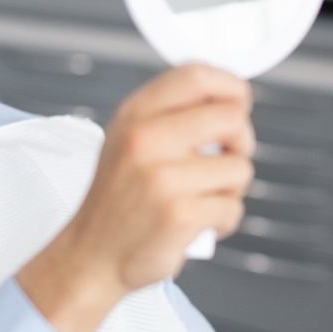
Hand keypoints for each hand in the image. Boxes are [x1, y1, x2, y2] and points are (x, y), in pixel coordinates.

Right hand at [17, 65, 254, 331]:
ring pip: (239, 167)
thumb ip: (168, 115)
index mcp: (134, 115)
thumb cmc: (117, 200)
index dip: (231, 87)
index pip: (196, 76)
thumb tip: (227, 100)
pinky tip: (198, 224)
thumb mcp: (127, 140)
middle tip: (226, 158)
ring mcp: (162, 177)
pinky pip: (232, 207)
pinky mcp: (180, 214)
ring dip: (231, 189)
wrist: (91, 256)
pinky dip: (223, 220)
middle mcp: (145, 140)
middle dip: (241, 141)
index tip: (238, 103)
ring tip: (202, 198)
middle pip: (231, 117)